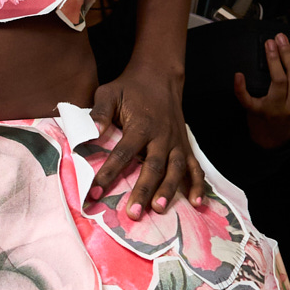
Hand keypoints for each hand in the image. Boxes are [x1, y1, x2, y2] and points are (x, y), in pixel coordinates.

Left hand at [87, 63, 205, 217]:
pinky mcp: (185, 146)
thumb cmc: (130, 88)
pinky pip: (195, 167)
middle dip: (143, 191)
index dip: (108, 173)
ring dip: (168, 190)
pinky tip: (196, 203)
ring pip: (175, 169)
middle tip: (132, 213)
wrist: (159, 76)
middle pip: (153, 167)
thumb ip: (99, 113)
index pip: (123, 153)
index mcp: (141, 125)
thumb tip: (91, 133)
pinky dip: (198, 185)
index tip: (93, 193)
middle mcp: (161, 136)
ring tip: (159, 209)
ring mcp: (176, 142)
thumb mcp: (109, 93)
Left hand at [234, 32, 289, 148]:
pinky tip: (239, 75)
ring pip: (278, 79)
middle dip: (288, 51)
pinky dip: (241, 88)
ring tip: (270, 43)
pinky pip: (248, 100)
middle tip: (282, 36)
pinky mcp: (257, 113)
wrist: (275, 137)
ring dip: (273, 58)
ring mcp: (275, 111)